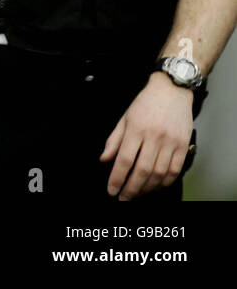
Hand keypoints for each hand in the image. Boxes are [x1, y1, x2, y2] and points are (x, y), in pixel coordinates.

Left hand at [100, 72, 194, 199]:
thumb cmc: (145, 103)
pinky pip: (175, 169)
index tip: (111, 190)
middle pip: (142, 170)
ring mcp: (171, 142)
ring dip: (147, 188)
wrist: (172, 90)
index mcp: (136, 129)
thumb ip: (114, 140)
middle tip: (123, 198)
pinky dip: (166, 181)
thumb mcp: (124, 117)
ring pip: (159, 173)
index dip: (117, 178)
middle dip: (131, 188)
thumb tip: (104, 159)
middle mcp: (154, 137)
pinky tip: (156, 186)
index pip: (124, 160)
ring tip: (138, 194)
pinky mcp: (184, 145)